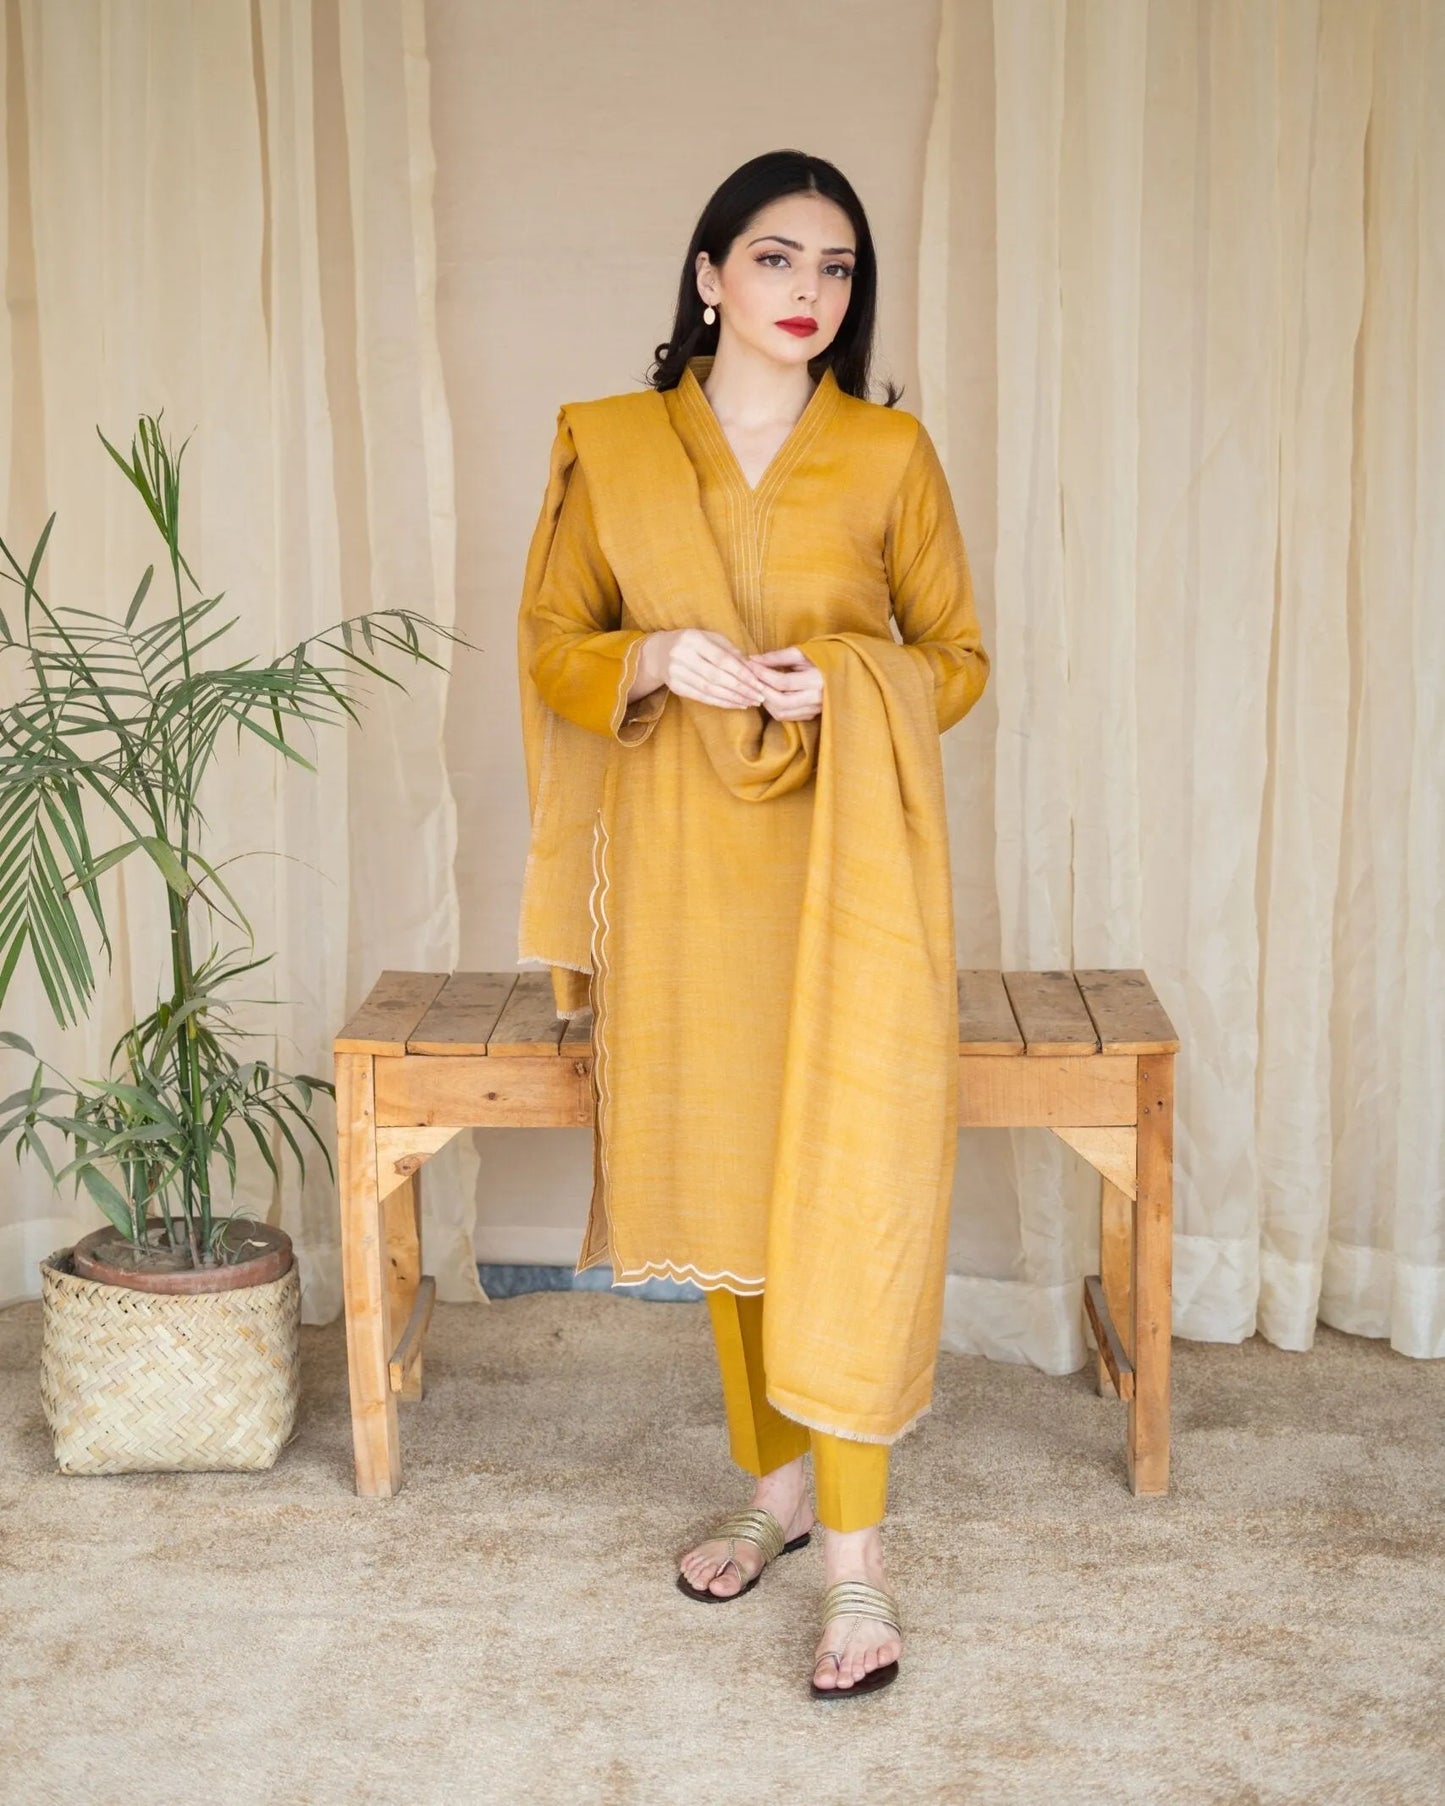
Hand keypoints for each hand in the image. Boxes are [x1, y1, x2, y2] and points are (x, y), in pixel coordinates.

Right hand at [651, 629, 769, 709]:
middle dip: (741, 688)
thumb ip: (731, 650)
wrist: (659, 652)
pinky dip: (721, 702)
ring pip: (710, 689)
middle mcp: (682, 655)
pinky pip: (702, 697)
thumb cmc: (693, 642)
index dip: (742, 673)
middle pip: (716, 676)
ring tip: (751, 702)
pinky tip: (736, 704)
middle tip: (759, 696)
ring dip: (733, 698)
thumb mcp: (710, 638)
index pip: (722, 659)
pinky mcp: (675, 687)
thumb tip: (753, 667)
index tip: (759, 682)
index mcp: (693, 639)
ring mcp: (676, 672)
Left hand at [746, 646, 823, 720]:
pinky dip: (774, 708)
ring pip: (782, 713)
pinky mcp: (812, 715)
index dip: (763, 674)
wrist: (846, 671)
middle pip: (780, 702)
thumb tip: (753, 660)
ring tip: (761, 686)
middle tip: (752, 678)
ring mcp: (815, 710)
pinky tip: (770, 695)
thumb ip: (777, 657)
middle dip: (762, 690)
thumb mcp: (802, 653)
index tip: (750, 665)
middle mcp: (817, 698)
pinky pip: (787, 717)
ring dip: (766, 701)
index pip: (783, 682)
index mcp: (817, 680)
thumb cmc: (822, 658)